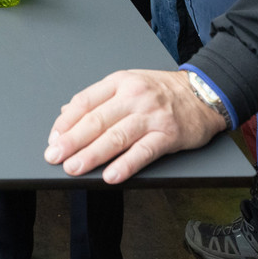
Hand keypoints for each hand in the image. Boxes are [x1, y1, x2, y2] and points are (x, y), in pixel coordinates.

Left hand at [43, 69, 226, 183]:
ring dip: (92, 155)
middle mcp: (134, 97)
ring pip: (116, 137)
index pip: (85, 101)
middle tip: (54, 156)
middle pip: (97, 120)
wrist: (204, 93)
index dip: (66, 122)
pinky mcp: (168, 135)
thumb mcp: (128, 83)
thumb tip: (66, 114)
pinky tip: (111, 176)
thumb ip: (98, 99)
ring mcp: (151, 116)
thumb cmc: (162, 91)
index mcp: (120, 82)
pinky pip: (143, 152)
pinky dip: (126, 165)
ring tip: (74, 168)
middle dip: (72, 141)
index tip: (53, 138)